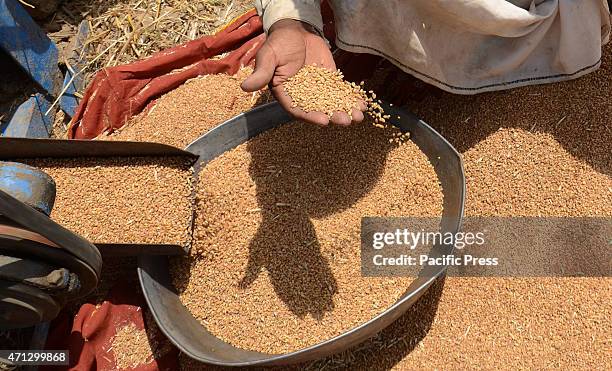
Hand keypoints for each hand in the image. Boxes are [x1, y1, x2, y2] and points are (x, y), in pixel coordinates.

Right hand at [241, 19, 364, 125]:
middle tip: (346, 121)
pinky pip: (341, 92)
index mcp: (286, 94)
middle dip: (333, 115)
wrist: (295, 30)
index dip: (311, 116)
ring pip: (333, 103)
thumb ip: (261, 73)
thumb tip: (244, 87)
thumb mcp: (269, 56)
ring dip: (346, 110)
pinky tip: (363, 105)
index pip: (298, 109)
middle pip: (319, 109)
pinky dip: (351, 99)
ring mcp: (318, 89)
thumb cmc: (278, 42)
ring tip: (359, 117)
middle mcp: (303, 95)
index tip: (324, 121)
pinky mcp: (330, 81)